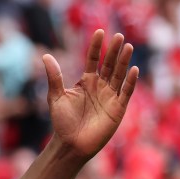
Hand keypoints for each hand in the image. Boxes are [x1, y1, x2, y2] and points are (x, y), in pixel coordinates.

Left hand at [43, 30, 138, 159]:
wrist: (70, 144)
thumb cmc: (62, 122)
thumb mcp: (56, 97)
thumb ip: (54, 76)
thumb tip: (45, 55)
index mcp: (86, 82)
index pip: (93, 60)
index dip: (96, 47)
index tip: (99, 32)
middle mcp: (100, 87)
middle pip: (109, 65)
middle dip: (113, 51)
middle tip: (118, 36)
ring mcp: (110, 97)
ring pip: (119, 75)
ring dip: (123, 62)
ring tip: (127, 47)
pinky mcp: (118, 109)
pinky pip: (126, 93)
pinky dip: (129, 82)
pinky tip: (133, 69)